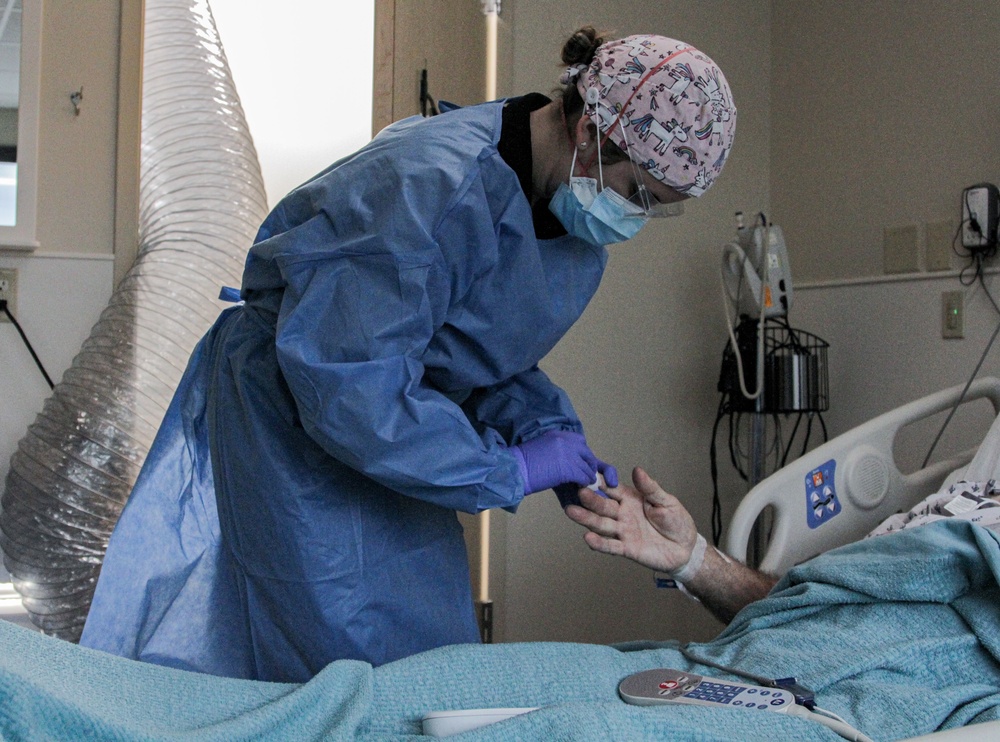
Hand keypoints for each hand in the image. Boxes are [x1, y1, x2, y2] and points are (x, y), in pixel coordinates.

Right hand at [512, 431, 616, 495]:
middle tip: (587, 473)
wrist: (515, 469)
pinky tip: (580, 486)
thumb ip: (555, 449)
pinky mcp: (568, 469)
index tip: (581, 461)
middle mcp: (565, 441)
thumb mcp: (541, 446)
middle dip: (589, 463)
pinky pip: (583, 476)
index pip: (579, 440)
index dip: (582, 452)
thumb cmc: (522, 462)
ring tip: (585, 483)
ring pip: (586, 466)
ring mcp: (568, 454)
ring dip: (587, 475)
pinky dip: (583, 482)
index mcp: (557, 434)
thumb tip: (566, 459)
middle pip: (586, 452)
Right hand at [563, 466, 696, 573]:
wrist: (685, 548)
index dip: (599, 482)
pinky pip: (610, 545)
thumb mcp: (666, 501)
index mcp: (630, 499)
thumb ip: (650, 488)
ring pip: (601, 524)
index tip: (586, 473)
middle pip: (602, 506)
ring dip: (586, 518)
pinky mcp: (627, 548)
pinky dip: (598, 543)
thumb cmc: (676, 521)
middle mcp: (622, 514)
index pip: (611, 489)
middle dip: (590, 499)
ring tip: (571, 511)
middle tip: (578, 492)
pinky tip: (587, 537)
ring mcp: (623, 531)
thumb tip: (637, 470)